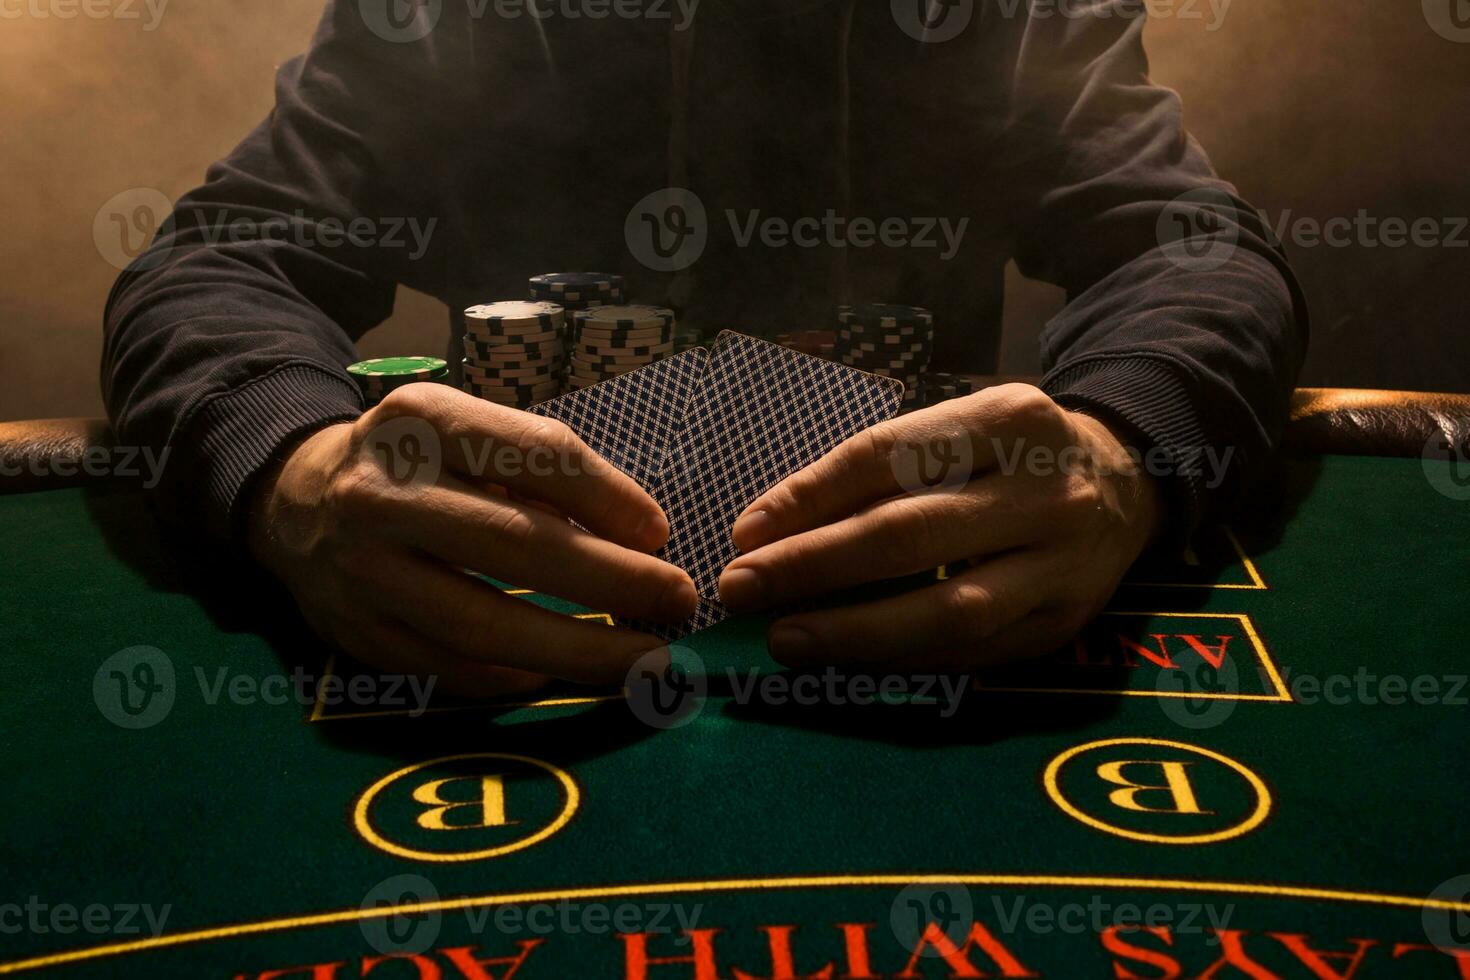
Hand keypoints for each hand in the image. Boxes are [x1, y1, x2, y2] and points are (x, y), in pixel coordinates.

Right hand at [247, 384, 696, 695]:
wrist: (294, 500)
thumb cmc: (415, 464)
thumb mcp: (464, 432)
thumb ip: (539, 471)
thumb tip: (639, 535)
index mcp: (422, 419)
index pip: (535, 454)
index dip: (608, 497)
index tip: (660, 533)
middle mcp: (382, 491)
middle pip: (515, 544)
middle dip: (612, 580)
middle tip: (678, 601)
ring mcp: (361, 569)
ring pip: (482, 622)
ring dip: (577, 648)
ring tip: (644, 660)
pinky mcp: (354, 634)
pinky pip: (449, 668)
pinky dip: (514, 676)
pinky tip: (561, 673)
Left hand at [716, 384, 1163, 668]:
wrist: (1129, 483)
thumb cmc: (1011, 455)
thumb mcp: (961, 428)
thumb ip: (883, 469)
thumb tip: (770, 531)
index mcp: (1007, 418)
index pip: (888, 456)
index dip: (808, 496)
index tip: (744, 531)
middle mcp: (1043, 489)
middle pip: (909, 535)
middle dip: (811, 566)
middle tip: (739, 587)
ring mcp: (1062, 563)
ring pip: (946, 610)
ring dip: (852, 631)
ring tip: (783, 638)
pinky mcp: (1064, 623)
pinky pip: (971, 654)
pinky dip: (900, 659)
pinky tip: (845, 660)